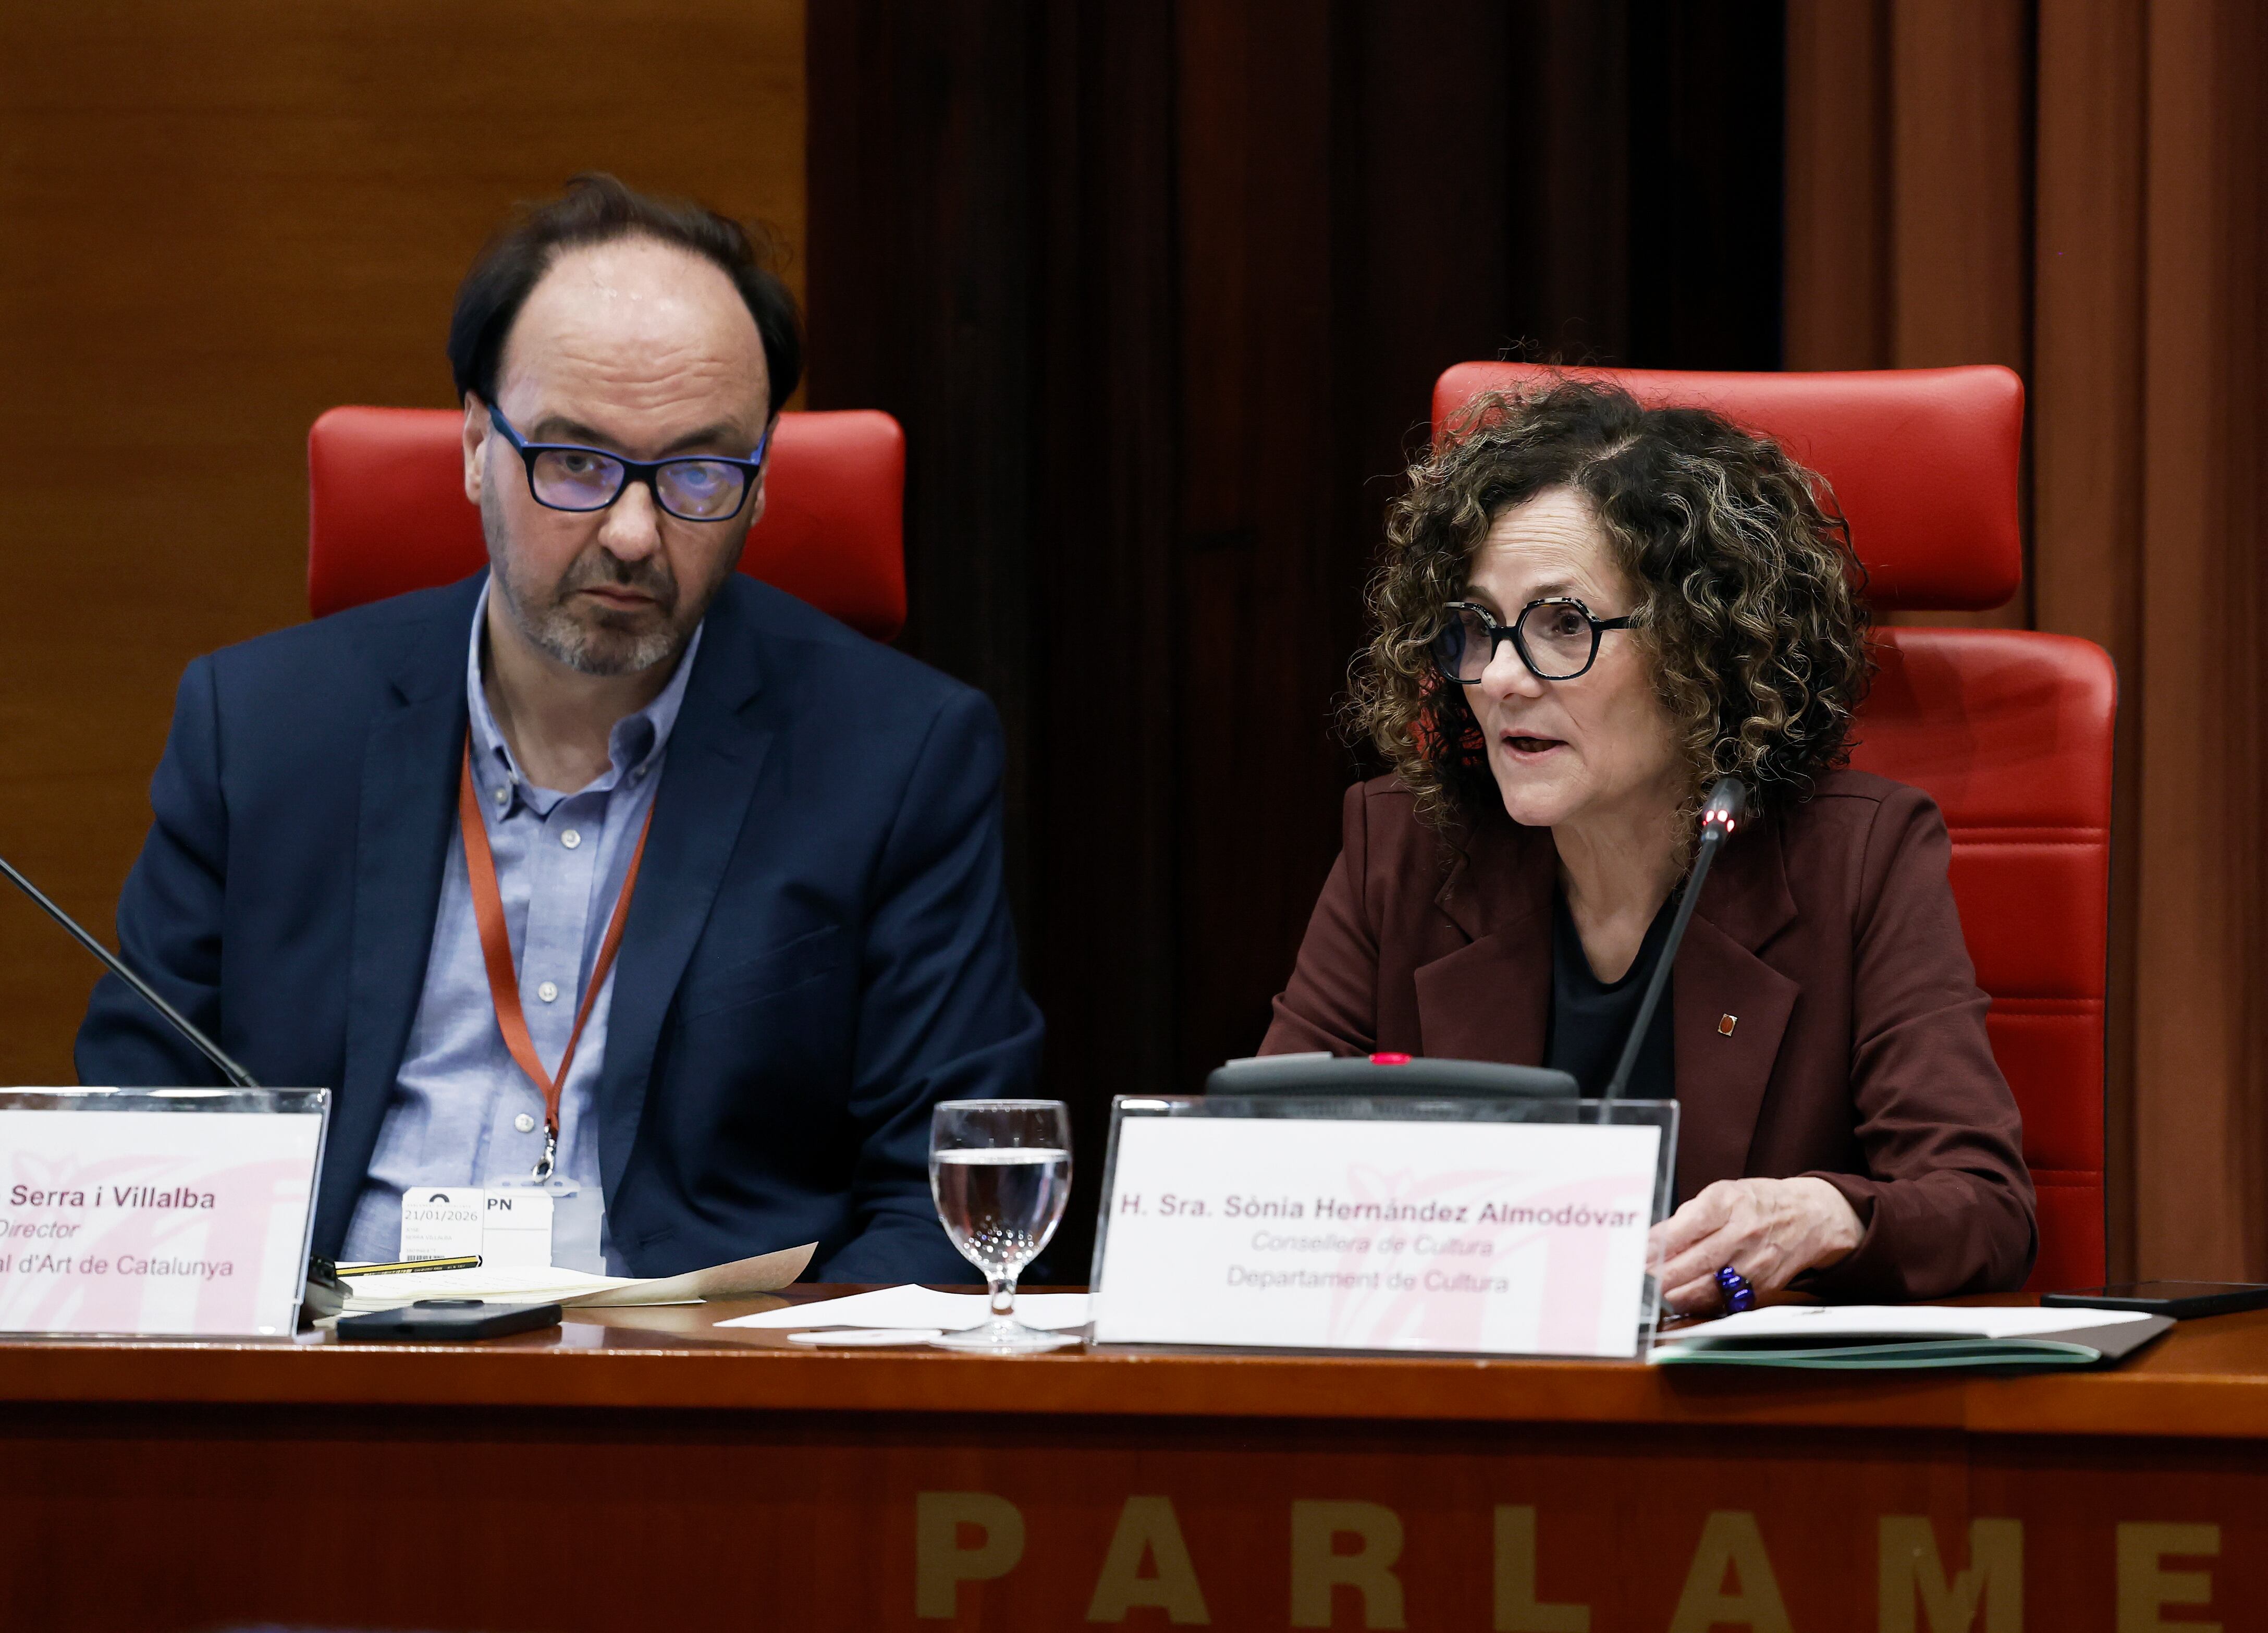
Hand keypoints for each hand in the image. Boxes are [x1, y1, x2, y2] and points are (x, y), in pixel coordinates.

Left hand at [1647, 1177, 1864, 1314]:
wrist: (1808, 1219)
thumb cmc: (1755, 1203)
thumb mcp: (1721, 1194)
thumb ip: (1686, 1217)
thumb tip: (1651, 1241)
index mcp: (1729, 1203)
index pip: (1688, 1225)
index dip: (1658, 1244)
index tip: (1634, 1256)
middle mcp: (1743, 1234)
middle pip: (1696, 1261)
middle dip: (1660, 1276)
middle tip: (1633, 1283)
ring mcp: (1755, 1264)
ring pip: (1708, 1287)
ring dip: (1674, 1296)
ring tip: (1649, 1297)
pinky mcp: (1762, 1288)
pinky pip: (1724, 1301)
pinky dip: (1697, 1305)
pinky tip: (1677, 1303)